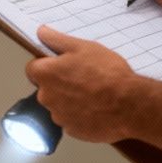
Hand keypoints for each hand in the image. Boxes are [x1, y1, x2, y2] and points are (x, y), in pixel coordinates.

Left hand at [25, 28, 146, 143]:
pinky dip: (80, 115)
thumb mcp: (83, 47)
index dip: (48, 64)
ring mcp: (57, 116)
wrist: (128, 104)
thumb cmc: (107, 73)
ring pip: (59, 105)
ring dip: (70, 100)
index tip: (63, 64)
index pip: (33, 68)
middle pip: (46, 88)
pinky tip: (97, 108)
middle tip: (84, 78)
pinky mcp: (71, 130)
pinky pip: (71, 119)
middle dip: (60, 83)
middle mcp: (45, 97)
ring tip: (94, 94)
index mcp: (45, 74)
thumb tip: (41, 32)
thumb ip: (57, 40)